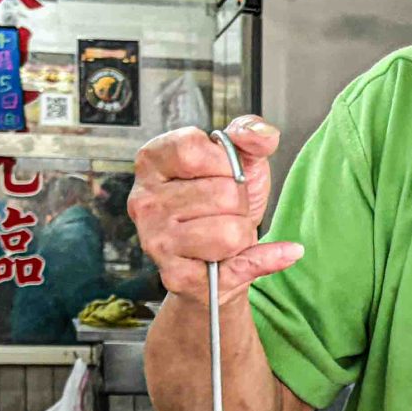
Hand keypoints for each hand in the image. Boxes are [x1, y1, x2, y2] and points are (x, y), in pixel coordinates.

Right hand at [127, 117, 296, 303]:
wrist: (223, 257)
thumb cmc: (224, 203)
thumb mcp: (241, 159)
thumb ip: (250, 134)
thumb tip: (262, 134)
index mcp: (152, 162)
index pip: (192, 150)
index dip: (223, 161)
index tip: (224, 171)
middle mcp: (144, 202)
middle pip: (222, 194)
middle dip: (239, 203)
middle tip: (226, 210)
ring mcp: (156, 241)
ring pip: (230, 232)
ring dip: (242, 233)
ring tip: (226, 233)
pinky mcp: (174, 276)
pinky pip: (238, 265)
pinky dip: (264, 259)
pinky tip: (267, 254)